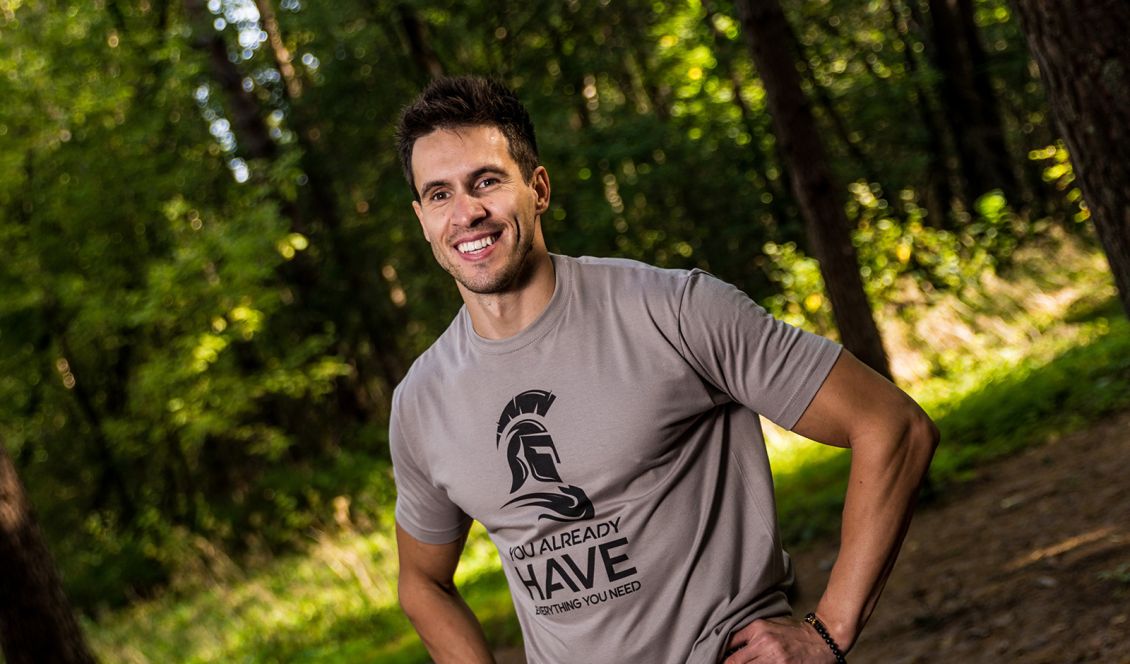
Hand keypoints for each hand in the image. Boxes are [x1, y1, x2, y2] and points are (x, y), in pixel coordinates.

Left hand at [721, 616, 837, 662]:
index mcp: (757, 628)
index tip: (713, 658)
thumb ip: (752, 631)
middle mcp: (762, 642)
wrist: (822, 640)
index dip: (719, 653)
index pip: (729, 642)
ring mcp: (773, 658)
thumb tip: (731, 643)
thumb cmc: (795, 632)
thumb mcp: (771, 623)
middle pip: (733, 661)